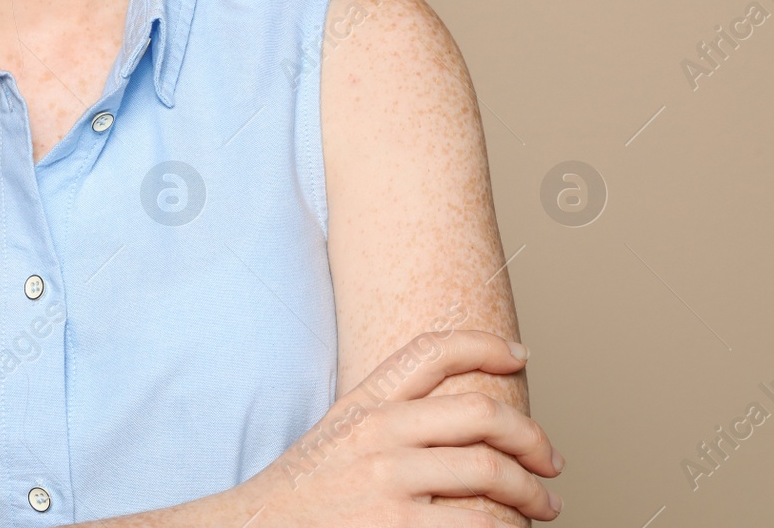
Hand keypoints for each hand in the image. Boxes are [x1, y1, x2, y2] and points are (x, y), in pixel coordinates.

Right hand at [220, 330, 562, 525]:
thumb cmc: (302, 495)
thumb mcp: (337, 438)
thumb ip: (387, 420)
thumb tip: (458, 423)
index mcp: (364, 406)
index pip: (431, 351)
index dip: (484, 345)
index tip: (521, 355)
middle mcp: (378, 435)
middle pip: (480, 414)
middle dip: (530, 438)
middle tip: (550, 462)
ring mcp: (388, 482)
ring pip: (489, 472)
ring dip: (531, 493)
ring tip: (544, 507)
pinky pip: (477, 524)